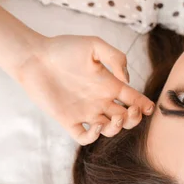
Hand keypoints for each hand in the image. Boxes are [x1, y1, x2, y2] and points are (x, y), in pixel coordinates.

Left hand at [17, 34, 153, 144]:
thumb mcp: (95, 45)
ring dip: (118, 128)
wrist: (34, 57)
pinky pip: (85, 137)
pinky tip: (95, 124)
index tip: (149, 107)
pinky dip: (94, 136)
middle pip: (126, 118)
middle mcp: (100, 100)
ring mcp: (85, 112)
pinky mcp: (68, 120)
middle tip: (131, 112)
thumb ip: (116, 58)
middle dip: (134, 119)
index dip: (145, 105)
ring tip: (116, 117)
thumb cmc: (64, 48)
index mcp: (109, 85)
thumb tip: (126, 81)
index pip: (134, 99)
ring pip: (110, 130)